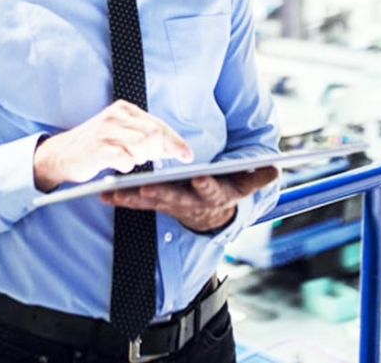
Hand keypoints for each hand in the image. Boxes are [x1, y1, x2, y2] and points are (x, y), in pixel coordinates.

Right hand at [34, 99, 192, 191]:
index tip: (187, 155)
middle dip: (159, 152)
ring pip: (143, 145)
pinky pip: (124, 159)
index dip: (175, 142)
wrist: (61, 154)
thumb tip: (176, 149)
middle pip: (154, 135)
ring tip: (132, 161)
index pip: (158, 125)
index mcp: (125, 109)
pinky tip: (121, 166)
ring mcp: (106, 131)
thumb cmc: (96, 145)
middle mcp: (116, 116)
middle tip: (151, 160)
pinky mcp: (97, 148)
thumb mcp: (121, 134)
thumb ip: (146, 138)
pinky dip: (127, 166)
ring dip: (142, 159)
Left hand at [100, 166, 279, 232]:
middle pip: (174, 197)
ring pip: (151, 200)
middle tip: (145, 187)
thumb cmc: (229, 190)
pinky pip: (137, 201)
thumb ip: (259, 176)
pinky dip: (122, 197)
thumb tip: (276, 167)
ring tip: (114, 189)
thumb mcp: (247, 183)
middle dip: (159, 192)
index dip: (206, 185)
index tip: (201, 177)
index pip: (211, 190)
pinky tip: (104, 192)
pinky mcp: (157, 202)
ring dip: (133, 196)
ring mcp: (171, 203)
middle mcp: (190, 201)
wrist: (212, 214)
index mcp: (213, 194)